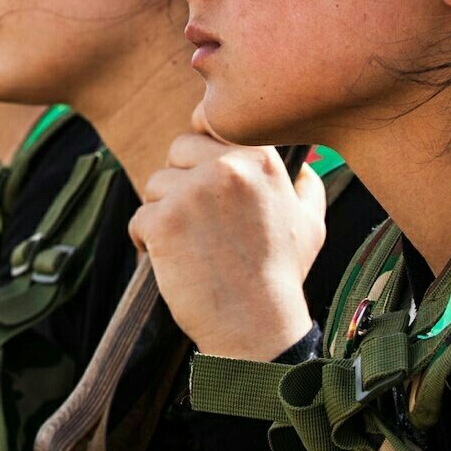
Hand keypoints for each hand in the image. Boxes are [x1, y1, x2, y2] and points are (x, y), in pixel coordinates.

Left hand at [131, 108, 325, 361]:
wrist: (255, 327)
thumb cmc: (280, 275)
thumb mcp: (310, 223)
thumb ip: (304, 185)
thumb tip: (301, 165)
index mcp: (261, 159)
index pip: (209, 123)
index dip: (201, 148)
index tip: (201, 170)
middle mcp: (228, 167)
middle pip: (178, 149)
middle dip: (181, 181)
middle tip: (198, 221)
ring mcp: (193, 193)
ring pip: (156, 183)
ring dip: (164, 212)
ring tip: (190, 244)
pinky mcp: (164, 221)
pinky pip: (140, 216)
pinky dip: (147, 239)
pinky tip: (170, 260)